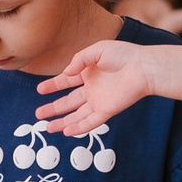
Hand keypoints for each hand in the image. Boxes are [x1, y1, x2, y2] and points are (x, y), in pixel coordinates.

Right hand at [35, 40, 157, 135]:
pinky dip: (78, 127)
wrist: (143, 67)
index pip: (66, 81)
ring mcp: (99, 101)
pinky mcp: (107, 110)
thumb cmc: (124, 55)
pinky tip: (66, 131)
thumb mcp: (97, 51)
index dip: (53, 86)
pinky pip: (90, 122)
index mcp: (88, 73)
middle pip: (68, 102)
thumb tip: (65, 73)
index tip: (40, 90)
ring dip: (62, 121)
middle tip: (38, 114)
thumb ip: (79, 60)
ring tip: (48, 128)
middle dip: (53, 108)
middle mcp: (92, 89)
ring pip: (77, 115)